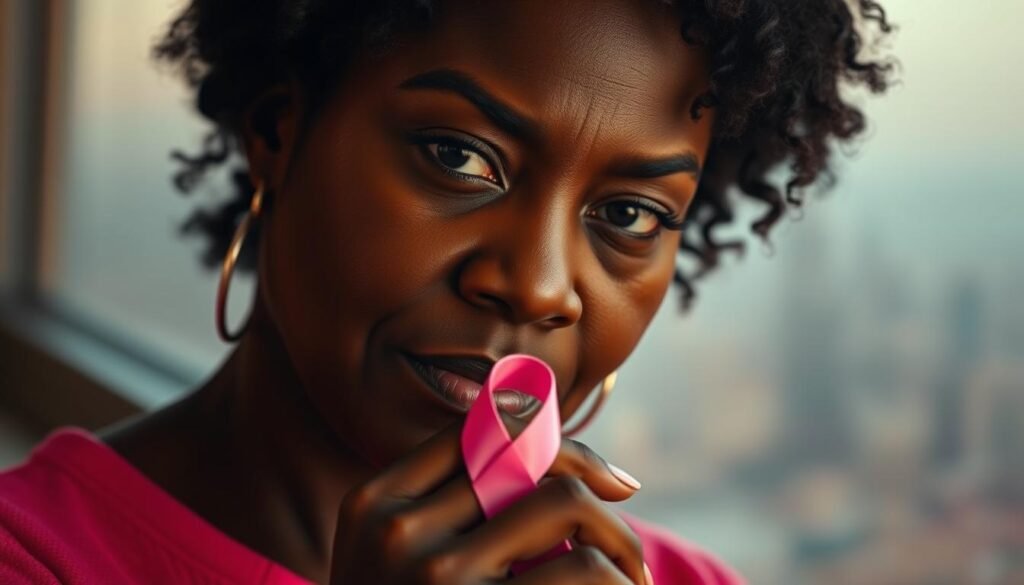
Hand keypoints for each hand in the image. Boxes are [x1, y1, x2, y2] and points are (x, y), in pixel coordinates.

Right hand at [329, 414, 651, 583]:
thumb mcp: (398, 564)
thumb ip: (454, 509)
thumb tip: (570, 460)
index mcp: (374, 502)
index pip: (481, 432)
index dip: (558, 445)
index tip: (610, 484)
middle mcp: (395, 531)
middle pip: (529, 464)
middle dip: (600, 499)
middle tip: (630, 541)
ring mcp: (433, 578)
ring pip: (565, 507)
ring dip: (619, 546)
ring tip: (633, 584)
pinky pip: (580, 575)